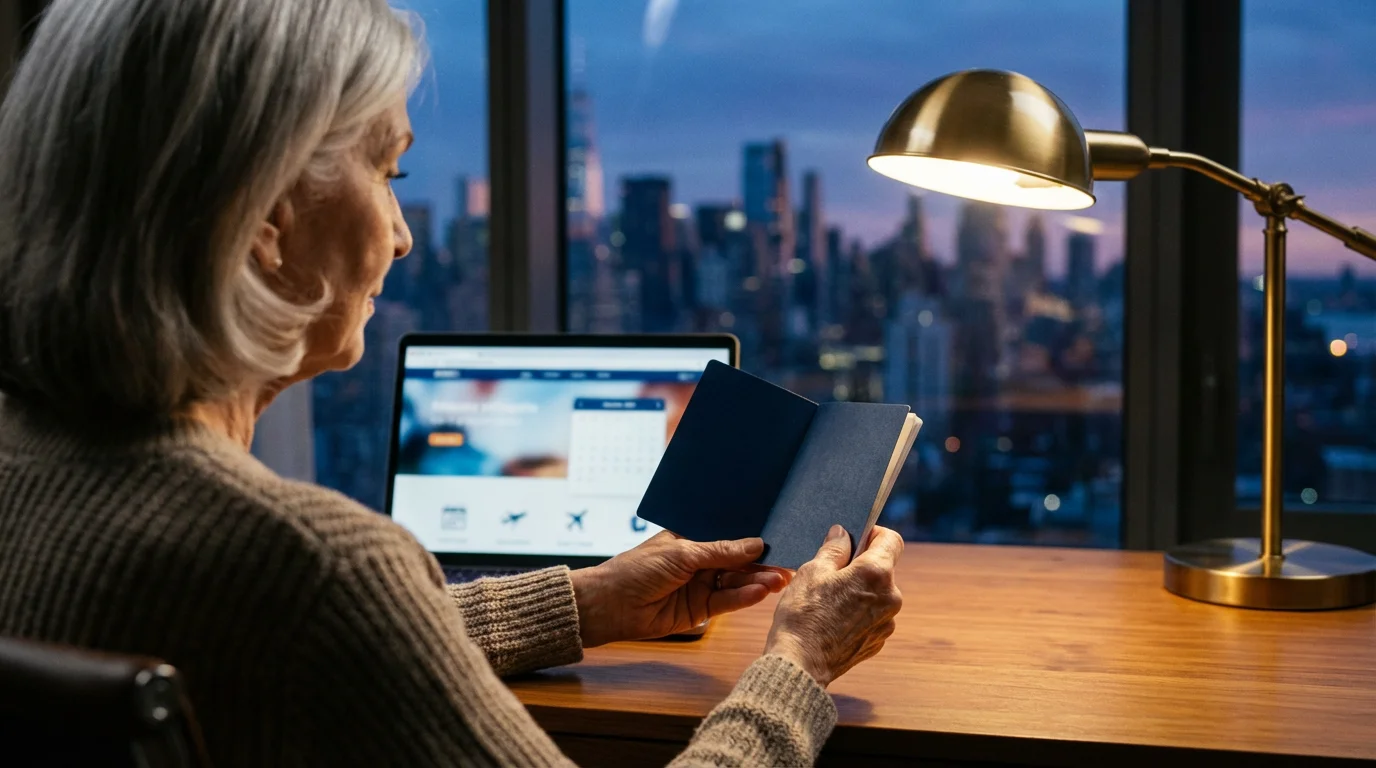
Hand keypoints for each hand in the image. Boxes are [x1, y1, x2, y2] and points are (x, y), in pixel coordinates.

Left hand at [570, 531, 789, 646]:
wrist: (611, 606)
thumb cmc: (638, 569)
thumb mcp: (682, 553)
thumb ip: (721, 551)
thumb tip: (756, 544)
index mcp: (693, 539)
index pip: (729, 537)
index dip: (752, 539)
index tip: (779, 538)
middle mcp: (700, 562)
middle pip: (737, 562)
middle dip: (761, 563)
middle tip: (788, 562)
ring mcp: (701, 586)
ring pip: (736, 582)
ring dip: (757, 581)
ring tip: (779, 578)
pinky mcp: (701, 610)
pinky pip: (727, 602)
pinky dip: (744, 597)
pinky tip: (760, 591)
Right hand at [762, 524, 903, 687]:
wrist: (801, 664)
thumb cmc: (803, 615)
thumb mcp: (812, 571)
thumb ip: (833, 548)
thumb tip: (843, 534)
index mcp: (876, 574)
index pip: (892, 539)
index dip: (873, 534)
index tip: (855, 538)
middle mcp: (891, 598)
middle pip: (883, 568)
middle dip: (860, 565)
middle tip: (831, 572)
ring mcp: (886, 622)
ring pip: (877, 594)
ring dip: (859, 590)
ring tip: (828, 600)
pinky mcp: (878, 641)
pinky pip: (872, 616)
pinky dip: (858, 612)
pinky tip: (833, 619)